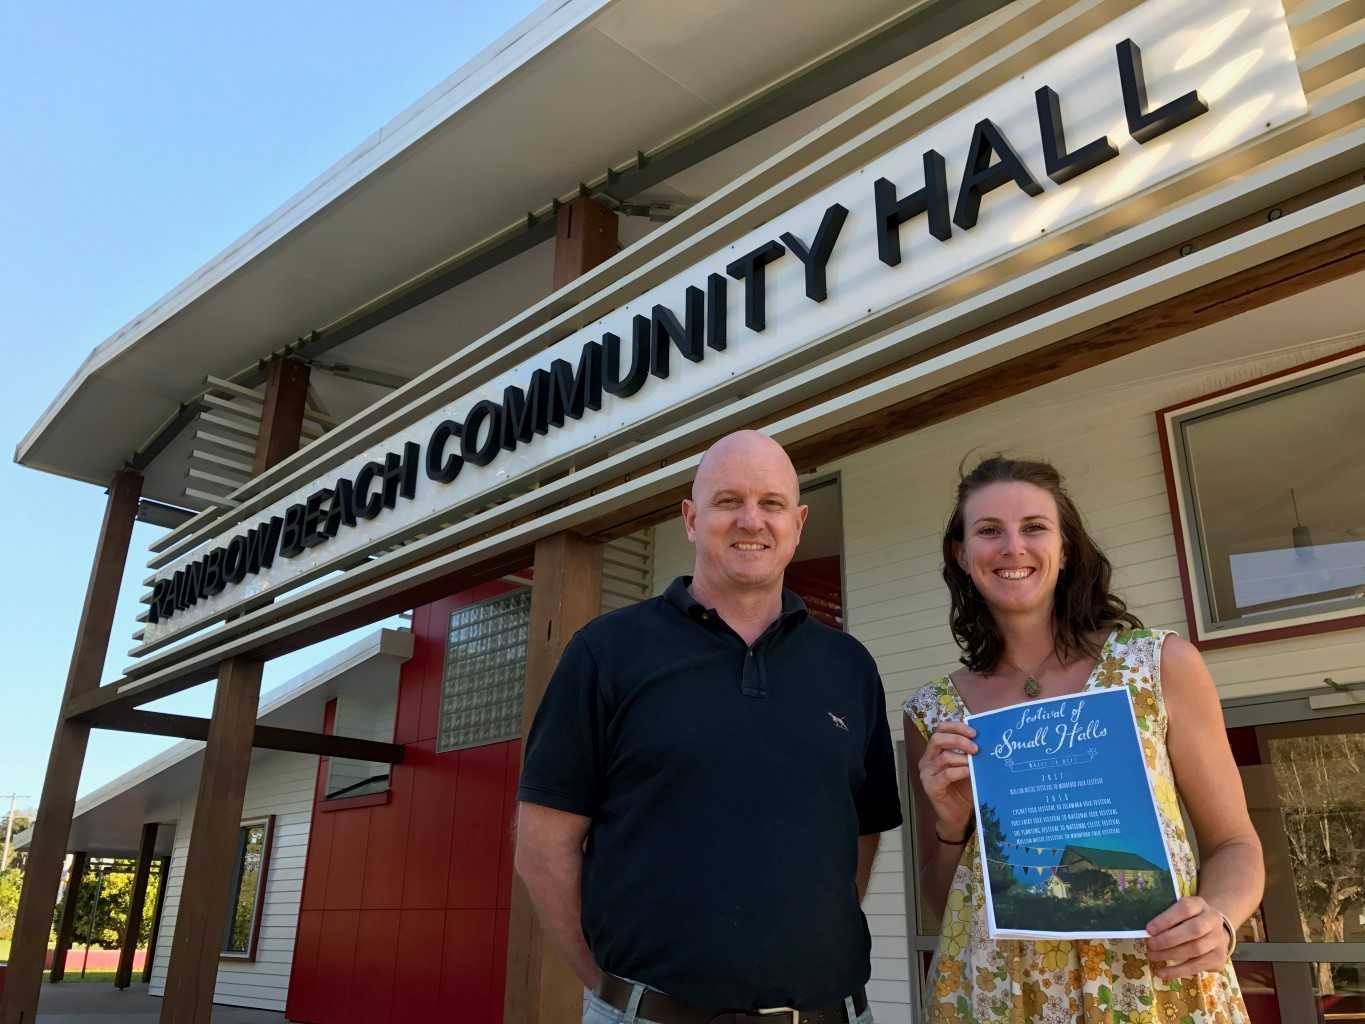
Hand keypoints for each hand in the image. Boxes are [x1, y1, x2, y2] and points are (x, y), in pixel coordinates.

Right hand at [917, 721, 976, 838]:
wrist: (958, 816)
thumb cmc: (963, 790)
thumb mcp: (968, 768)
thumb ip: (971, 755)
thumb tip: (986, 740)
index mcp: (934, 751)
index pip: (940, 729)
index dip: (956, 727)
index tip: (974, 732)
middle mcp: (927, 760)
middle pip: (938, 739)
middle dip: (958, 740)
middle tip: (976, 748)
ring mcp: (927, 774)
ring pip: (943, 757)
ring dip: (963, 758)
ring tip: (975, 763)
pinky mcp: (930, 787)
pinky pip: (946, 774)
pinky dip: (960, 771)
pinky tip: (970, 772)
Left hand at [1145, 896, 1230, 978]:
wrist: (1214, 929)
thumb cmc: (1187, 919)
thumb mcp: (1178, 911)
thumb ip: (1166, 917)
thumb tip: (1146, 931)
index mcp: (1200, 904)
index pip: (1185, 909)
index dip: (1166, 919)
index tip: (1149, 929)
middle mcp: (1213, 920)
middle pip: (1193, 930)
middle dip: (1168, 939)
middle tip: (1150, 945)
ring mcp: (1218, 940)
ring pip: (1196, 949)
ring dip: (1170, 955)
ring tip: (1153, 956)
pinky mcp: (1218, 958)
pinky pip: (1198, 966)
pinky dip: (1178, 971)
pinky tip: (1163, 973)